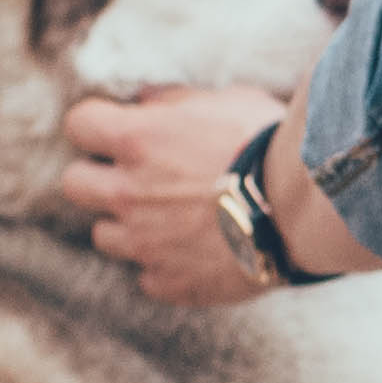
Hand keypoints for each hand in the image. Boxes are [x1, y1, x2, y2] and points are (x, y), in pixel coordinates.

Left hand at [61, 86, 288, 307]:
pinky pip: (149, 276)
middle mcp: (127, 192)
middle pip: (74, 184)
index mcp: (137, 140)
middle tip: (137, 177)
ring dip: (129, 226)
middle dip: (99, 178)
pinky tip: (198, 252)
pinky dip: (166, 266)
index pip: (79, 124)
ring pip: (104, 236)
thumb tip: (147, 102)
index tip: (118, 130)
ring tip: (171, 219)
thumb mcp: (228, 100)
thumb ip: (177, 102)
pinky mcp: (171, 282)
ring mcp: (145, 243)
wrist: (306, 209)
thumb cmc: (271, 145)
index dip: (97, 125)